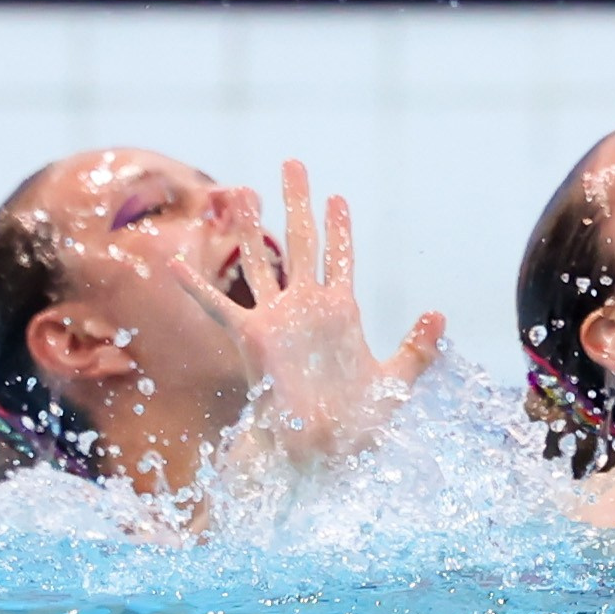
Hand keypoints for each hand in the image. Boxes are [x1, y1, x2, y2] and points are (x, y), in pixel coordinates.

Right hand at [171, 160, 443, 465]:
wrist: (327, 451)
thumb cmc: (360, 424)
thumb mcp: (397, 380)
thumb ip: (418, 347)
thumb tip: (439, 313)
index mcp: (340, 313)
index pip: (339, 258)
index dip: (339, 228)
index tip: (338, 196)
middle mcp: (307, 310)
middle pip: (300, 243)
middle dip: (298, 202)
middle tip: (293, 162)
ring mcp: (279, 321)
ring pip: (261, 261)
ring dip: (250, 226)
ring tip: (242, 190)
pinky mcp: (254, 340)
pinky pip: (220, 308)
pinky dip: (197, 288)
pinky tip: (174, 267)